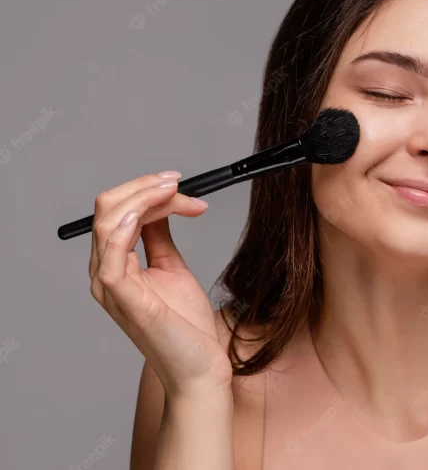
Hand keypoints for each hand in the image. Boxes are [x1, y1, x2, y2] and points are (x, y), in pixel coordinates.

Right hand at [88, 171, 231, 396]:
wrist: (199, 364)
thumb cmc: (185, 325)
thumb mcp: (172, 267)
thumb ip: (159, 236)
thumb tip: (159, 205)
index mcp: (115, 264)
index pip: (117, 210)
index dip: (148, 191)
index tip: (181, 187)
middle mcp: (105, 272)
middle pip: (108, 209)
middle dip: (146, 188)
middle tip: (180, 185)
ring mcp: (110, 286)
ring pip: (108, 223)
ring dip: (143, 198)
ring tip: (175, 191)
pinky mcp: (123, 298)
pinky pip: (111, 255)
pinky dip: (125, 227)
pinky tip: (145, 213)